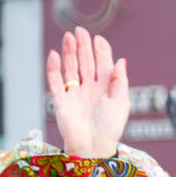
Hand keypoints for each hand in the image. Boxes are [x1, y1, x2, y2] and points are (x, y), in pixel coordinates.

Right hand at [46, 27, 127, 157]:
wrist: (93, 146)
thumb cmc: (110, 128)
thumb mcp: (121, 103)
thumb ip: (120, 82)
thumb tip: (121, 61)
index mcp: (106, 91)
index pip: (103, 66)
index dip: (101, 52)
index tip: (99, 39)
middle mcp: (90, 90)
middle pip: (86, 63)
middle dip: (84, 47)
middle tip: (81, 31)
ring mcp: (75, 94)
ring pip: (71, 68)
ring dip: (70, 52)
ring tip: (69, 37)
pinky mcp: (61, 100)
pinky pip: (55, 81)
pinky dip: (54, 68)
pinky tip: (55, 55)